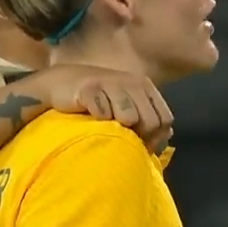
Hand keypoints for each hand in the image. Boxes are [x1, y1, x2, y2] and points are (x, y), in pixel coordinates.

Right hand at [39, 64, 173, 151]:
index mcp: (144, 86)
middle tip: (120, 137)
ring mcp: (111, 83)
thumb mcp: (126, 105)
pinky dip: (97, 121)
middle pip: (150, 122)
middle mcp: (131, 82)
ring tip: (104, 125)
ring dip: (117, 127)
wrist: (60, 83)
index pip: (165, 119)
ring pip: (129, 118)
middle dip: (138, 136)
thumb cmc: (96, 98)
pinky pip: (103, 115)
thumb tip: (167, 135)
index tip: (139, 144)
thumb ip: (147, 118)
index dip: (155, 136)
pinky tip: (89, 116)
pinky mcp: (90, 89)